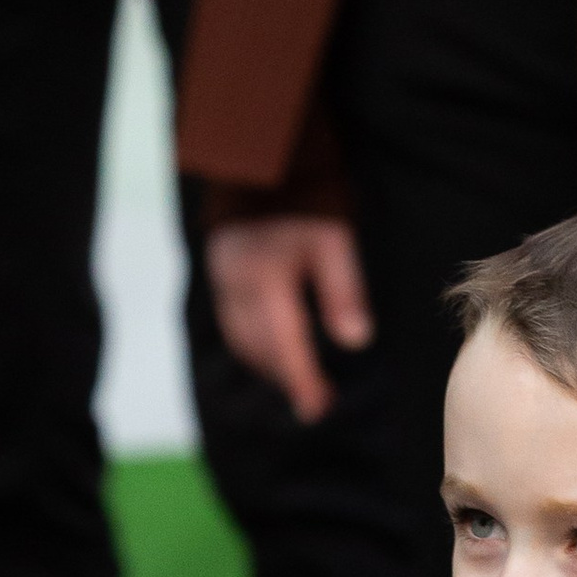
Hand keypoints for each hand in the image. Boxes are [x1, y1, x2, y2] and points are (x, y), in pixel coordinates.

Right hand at [207, 214, 373, 421]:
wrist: (263, 168)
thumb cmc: (307, 206)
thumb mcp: (334, 242)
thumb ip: (343, 292)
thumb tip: (356, 342)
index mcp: (264, 278)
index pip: (284, 342)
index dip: (302, 379)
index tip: (318, 409)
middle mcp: (236, 286)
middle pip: (261, 348)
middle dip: (288, 378)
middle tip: (316, 405)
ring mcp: (222, 283)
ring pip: (244, 341)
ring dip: (271, 367)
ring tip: (300, 386)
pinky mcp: (220, 280)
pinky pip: (235, 327)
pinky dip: (256, 348)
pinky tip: (276, 356)